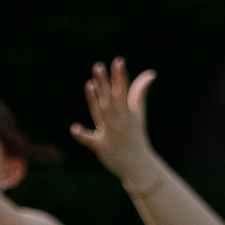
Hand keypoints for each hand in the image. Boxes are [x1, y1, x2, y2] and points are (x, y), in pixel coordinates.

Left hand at [69, 57, 158, 179]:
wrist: (138, 164)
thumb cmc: (136, 135)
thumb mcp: (139, 113)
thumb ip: (140, 93)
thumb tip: (150, 73)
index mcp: (128, 112)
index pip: (124, 91)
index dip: (120, 76)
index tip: (118, 61)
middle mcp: (120, 121)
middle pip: (111, 99)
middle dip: (105, 83)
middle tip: (98, 66)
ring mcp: (111, 133)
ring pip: (102, 114)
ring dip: (95, 100)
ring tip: (90, 85)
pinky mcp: (102, 147)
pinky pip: (91, 140)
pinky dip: (83, 135)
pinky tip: (74, 128)